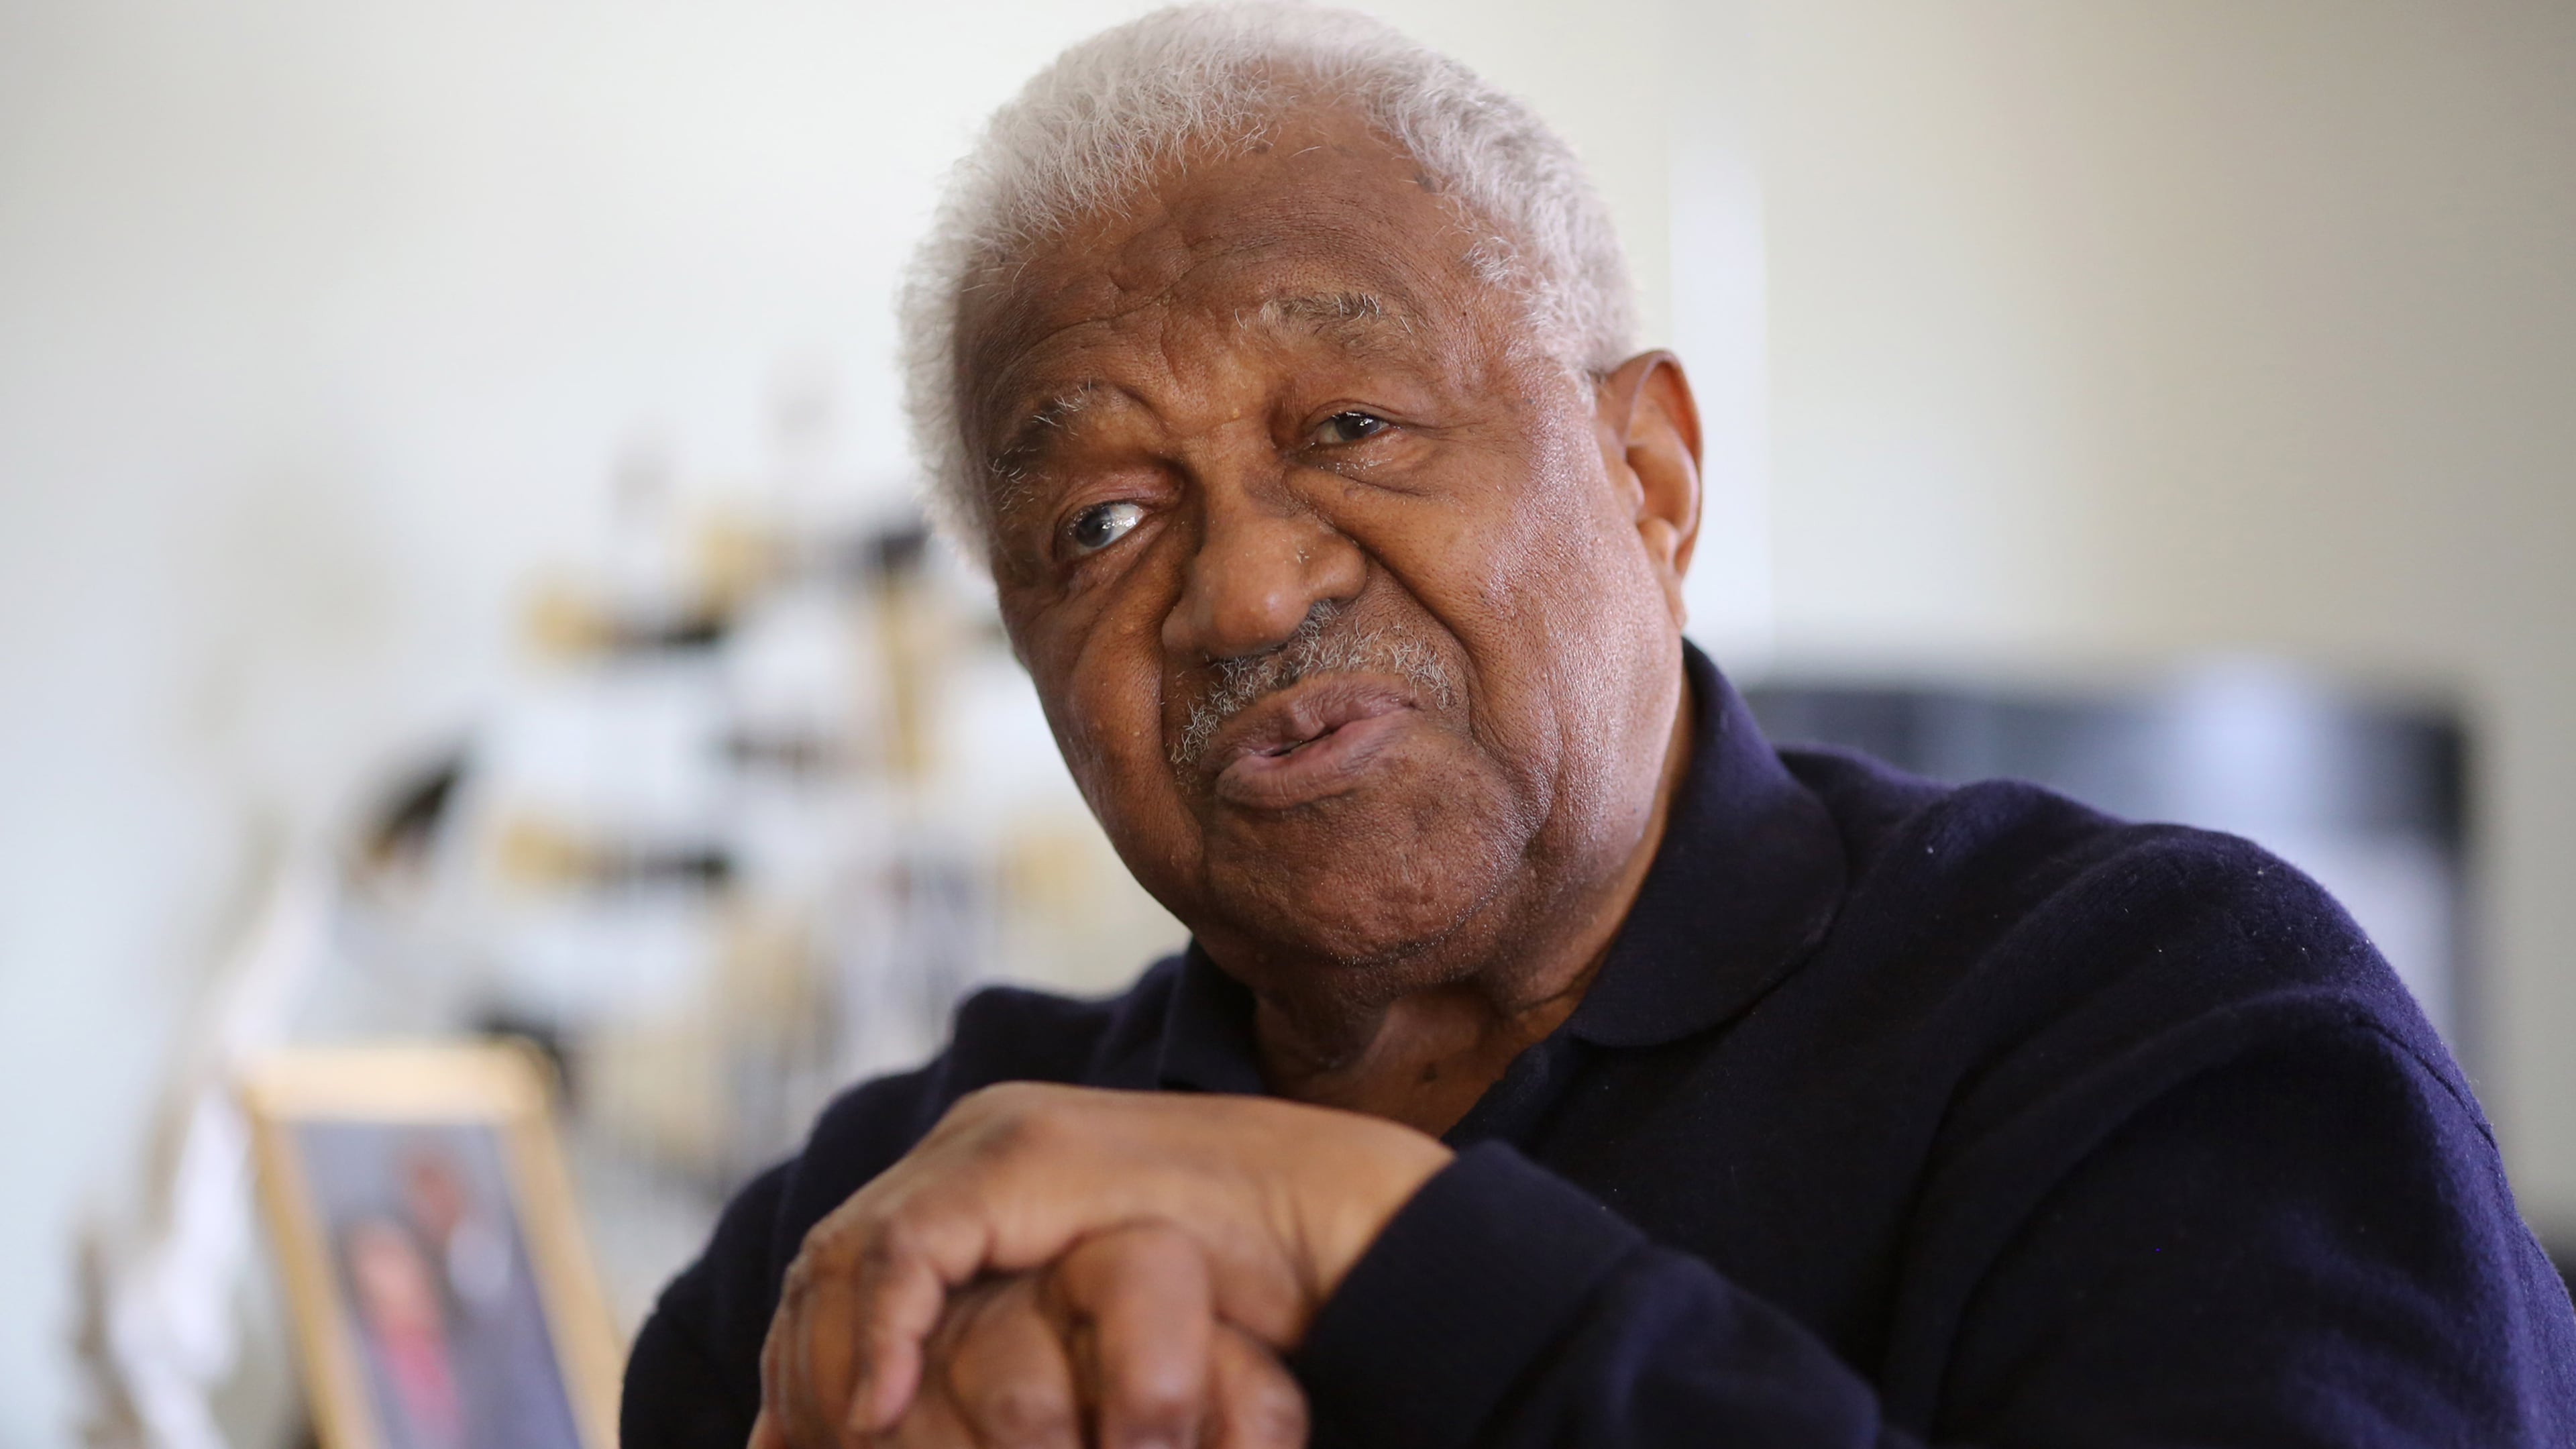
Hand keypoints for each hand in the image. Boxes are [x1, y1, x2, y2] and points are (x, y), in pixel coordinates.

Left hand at [759, 1083, 1451, 1438]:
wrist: (1337, 1228)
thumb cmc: (1239, 1296)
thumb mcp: (1086, 1334)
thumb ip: (1002, 1354)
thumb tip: (885, 1424)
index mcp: (983, 1169)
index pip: (849, 1265)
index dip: (804, 1360)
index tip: (791, 1447)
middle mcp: (975, 1139)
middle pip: (832, 1259)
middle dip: (799, 1369)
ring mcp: (995, 1140)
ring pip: (849, 1252)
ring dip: (824, 1362)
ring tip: (835, 1448)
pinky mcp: (1020, 1160)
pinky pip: (903, 1248)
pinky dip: (877, 1332)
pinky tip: (874, 1412)